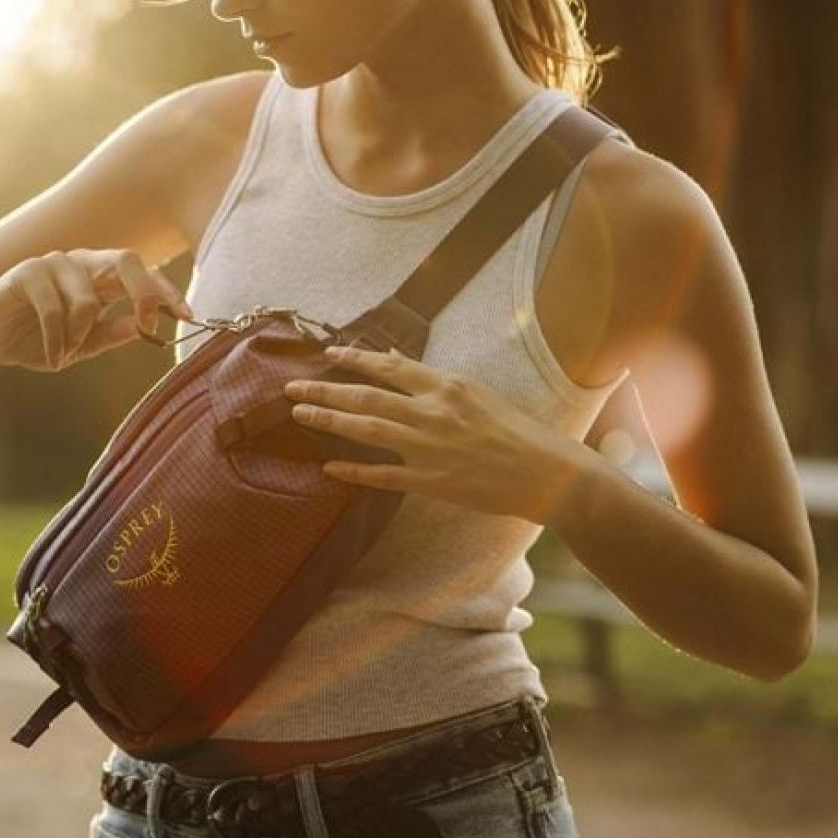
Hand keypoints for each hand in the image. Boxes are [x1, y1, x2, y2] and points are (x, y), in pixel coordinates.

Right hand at [0, 248, 190, 372]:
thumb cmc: (35, 340)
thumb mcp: (81, 345)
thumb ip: (112, 333)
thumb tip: (146, 326)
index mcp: (99, 279)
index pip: (142, 274)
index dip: (167, 291)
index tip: (188, 315)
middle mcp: (81, 264)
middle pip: (126, 260)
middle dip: (145, 291)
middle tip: (151, 325)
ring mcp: (53, 264)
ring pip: (87, 297)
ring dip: (82, 335)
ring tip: (67, 355)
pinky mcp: (26, 272)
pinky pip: (54, 307)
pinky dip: (58, 337)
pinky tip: (53, 356)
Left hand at [284, 344, 589, 522]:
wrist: (546, 472)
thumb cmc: (514, 430)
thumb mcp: (474, 392)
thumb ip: (430, 378)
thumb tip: (389, 360)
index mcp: (447, 386)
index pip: (390, 367)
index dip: (355, 360)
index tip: (328, 355)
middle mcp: (435, 412)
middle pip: (368, 398)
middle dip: (325, 391)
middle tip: (291, 388)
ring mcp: (431, 448)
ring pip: (368, 431)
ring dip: (330, 422)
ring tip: (299, 415)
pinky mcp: (433, 482)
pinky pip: (384, 475)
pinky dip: (355, 472)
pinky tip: (329, 467)